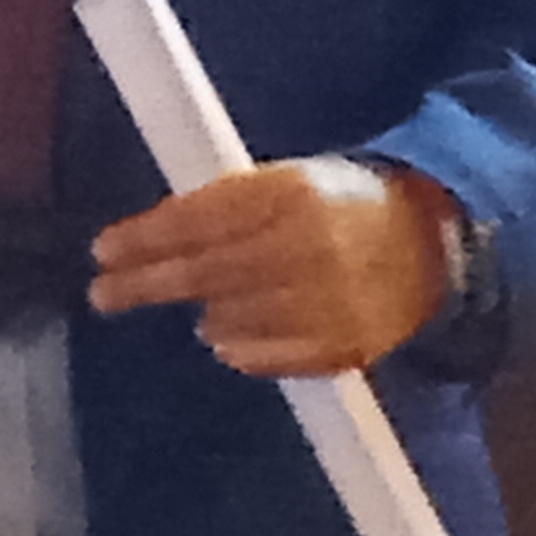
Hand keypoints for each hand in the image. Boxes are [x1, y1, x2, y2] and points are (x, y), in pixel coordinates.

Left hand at [86, 157, 453, 376]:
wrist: (433, 245)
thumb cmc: (341, 203)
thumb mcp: (287, 179)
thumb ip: (228, 202)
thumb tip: (158, 235)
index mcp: (290, 193)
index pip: (197, 220)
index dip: (144, 237)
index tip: (102, 250)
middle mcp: (307, 248)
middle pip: (205, 272)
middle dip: (143, 283)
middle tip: (102, 294)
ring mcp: (329, 302)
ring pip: (232, 316)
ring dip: (200, 311)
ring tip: (187, 303)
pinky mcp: (347, 346)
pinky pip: (271, 356)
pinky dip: (238, 348)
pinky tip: (220, 336)